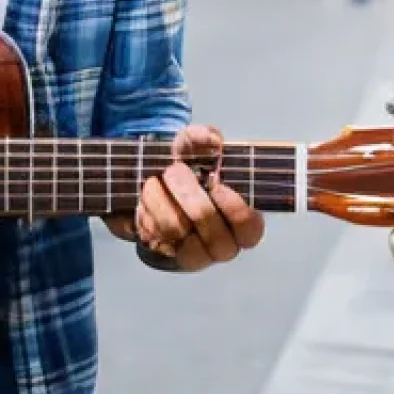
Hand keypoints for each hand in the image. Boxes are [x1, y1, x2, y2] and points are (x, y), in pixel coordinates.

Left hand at [134, 125, 263, 271]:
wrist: (148, 186)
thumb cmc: (183, 168)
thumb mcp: (192, 146)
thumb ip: (204, 136)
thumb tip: (215, 139)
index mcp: (240, 220)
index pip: (249, 227)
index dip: (234, 207)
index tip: (215, 181)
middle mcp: (223, 243)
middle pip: (213, 233)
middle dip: (189, 194)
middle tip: (173, 171)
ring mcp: (196, 254)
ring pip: (180, 232)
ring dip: (160, 200)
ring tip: (152, 182)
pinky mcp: (168, 257)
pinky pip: (157, 240)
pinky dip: (147, 215)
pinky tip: (145, 202)